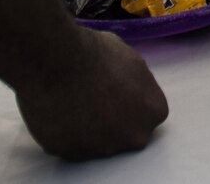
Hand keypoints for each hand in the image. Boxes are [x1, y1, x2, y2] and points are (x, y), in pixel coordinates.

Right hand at [12, 26, 166, 160]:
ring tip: (71, 100)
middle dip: (112, 121)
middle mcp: (132, 137)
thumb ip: (138, 84)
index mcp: (153, 113)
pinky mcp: (69, 154)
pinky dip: (63, 132)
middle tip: (93, 98)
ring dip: (87, 128)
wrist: (58, 60)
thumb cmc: (98, 54)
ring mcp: (102, 149)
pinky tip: (57, 110)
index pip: (146, 115)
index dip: (129, 102)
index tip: (115, 91)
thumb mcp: (133, 61)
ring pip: (96, 144)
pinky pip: (68, 145)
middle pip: (124, 134)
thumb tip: (130, 90)